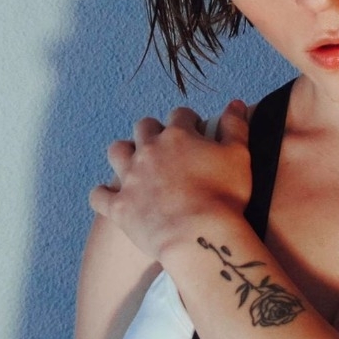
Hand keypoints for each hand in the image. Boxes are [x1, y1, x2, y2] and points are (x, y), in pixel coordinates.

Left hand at [90, 100, 251, 260]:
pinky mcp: (119, 206)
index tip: (195, 129)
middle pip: (143, 127)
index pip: (180, 114)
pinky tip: (109, 196)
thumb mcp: (239, 156)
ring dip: (124, 153)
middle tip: (165, 147)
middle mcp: (149, 150)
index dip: (188, 120)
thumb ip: (235, 126)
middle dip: (153, 131)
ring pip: (116, 152)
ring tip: (135, 163)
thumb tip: (235, 102)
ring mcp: (130, 178)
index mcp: (178, 136)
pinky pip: (99, 195)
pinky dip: (103, 194)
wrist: (199, 236)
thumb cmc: (224, 196)